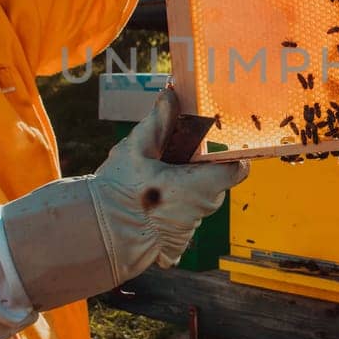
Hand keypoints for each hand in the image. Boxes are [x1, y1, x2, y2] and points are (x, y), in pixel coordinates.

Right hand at [89, 87, 247, 268]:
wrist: (101, 234)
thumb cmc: (119, 190)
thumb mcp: (136, 148)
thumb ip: (159, 121)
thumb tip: (170, 94)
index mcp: (200, 183)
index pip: (237, 167)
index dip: (230, 155)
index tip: (214, 145)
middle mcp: (203, 208)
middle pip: (215, 181)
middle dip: (198, 167)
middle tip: (172, 156)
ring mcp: (191, 229)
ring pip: (198, 200)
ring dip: (183, 187)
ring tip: (154, 179)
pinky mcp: (178, 244)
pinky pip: (182, 218)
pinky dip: (171, 208)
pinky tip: (148, 201)